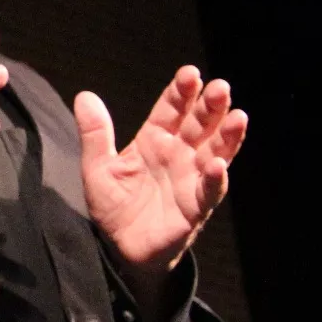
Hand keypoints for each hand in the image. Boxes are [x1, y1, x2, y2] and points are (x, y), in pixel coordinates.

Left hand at [74, 66, 248, 283]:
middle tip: (220, 87)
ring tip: (238, 117)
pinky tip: (219, 165)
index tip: (190, 74)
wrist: (121, 248)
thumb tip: (84, 96)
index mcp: (155, 140)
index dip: (181, 92)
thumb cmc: (114, 205)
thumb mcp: (97, 168)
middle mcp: (179, 155)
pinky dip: (215, 179)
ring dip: (226, 136)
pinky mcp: (195, 208)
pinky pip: (209, 192)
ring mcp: (190, 180)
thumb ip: (94, 134)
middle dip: (210, 107)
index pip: (171, 110)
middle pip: (198, 125)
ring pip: (214, 152)